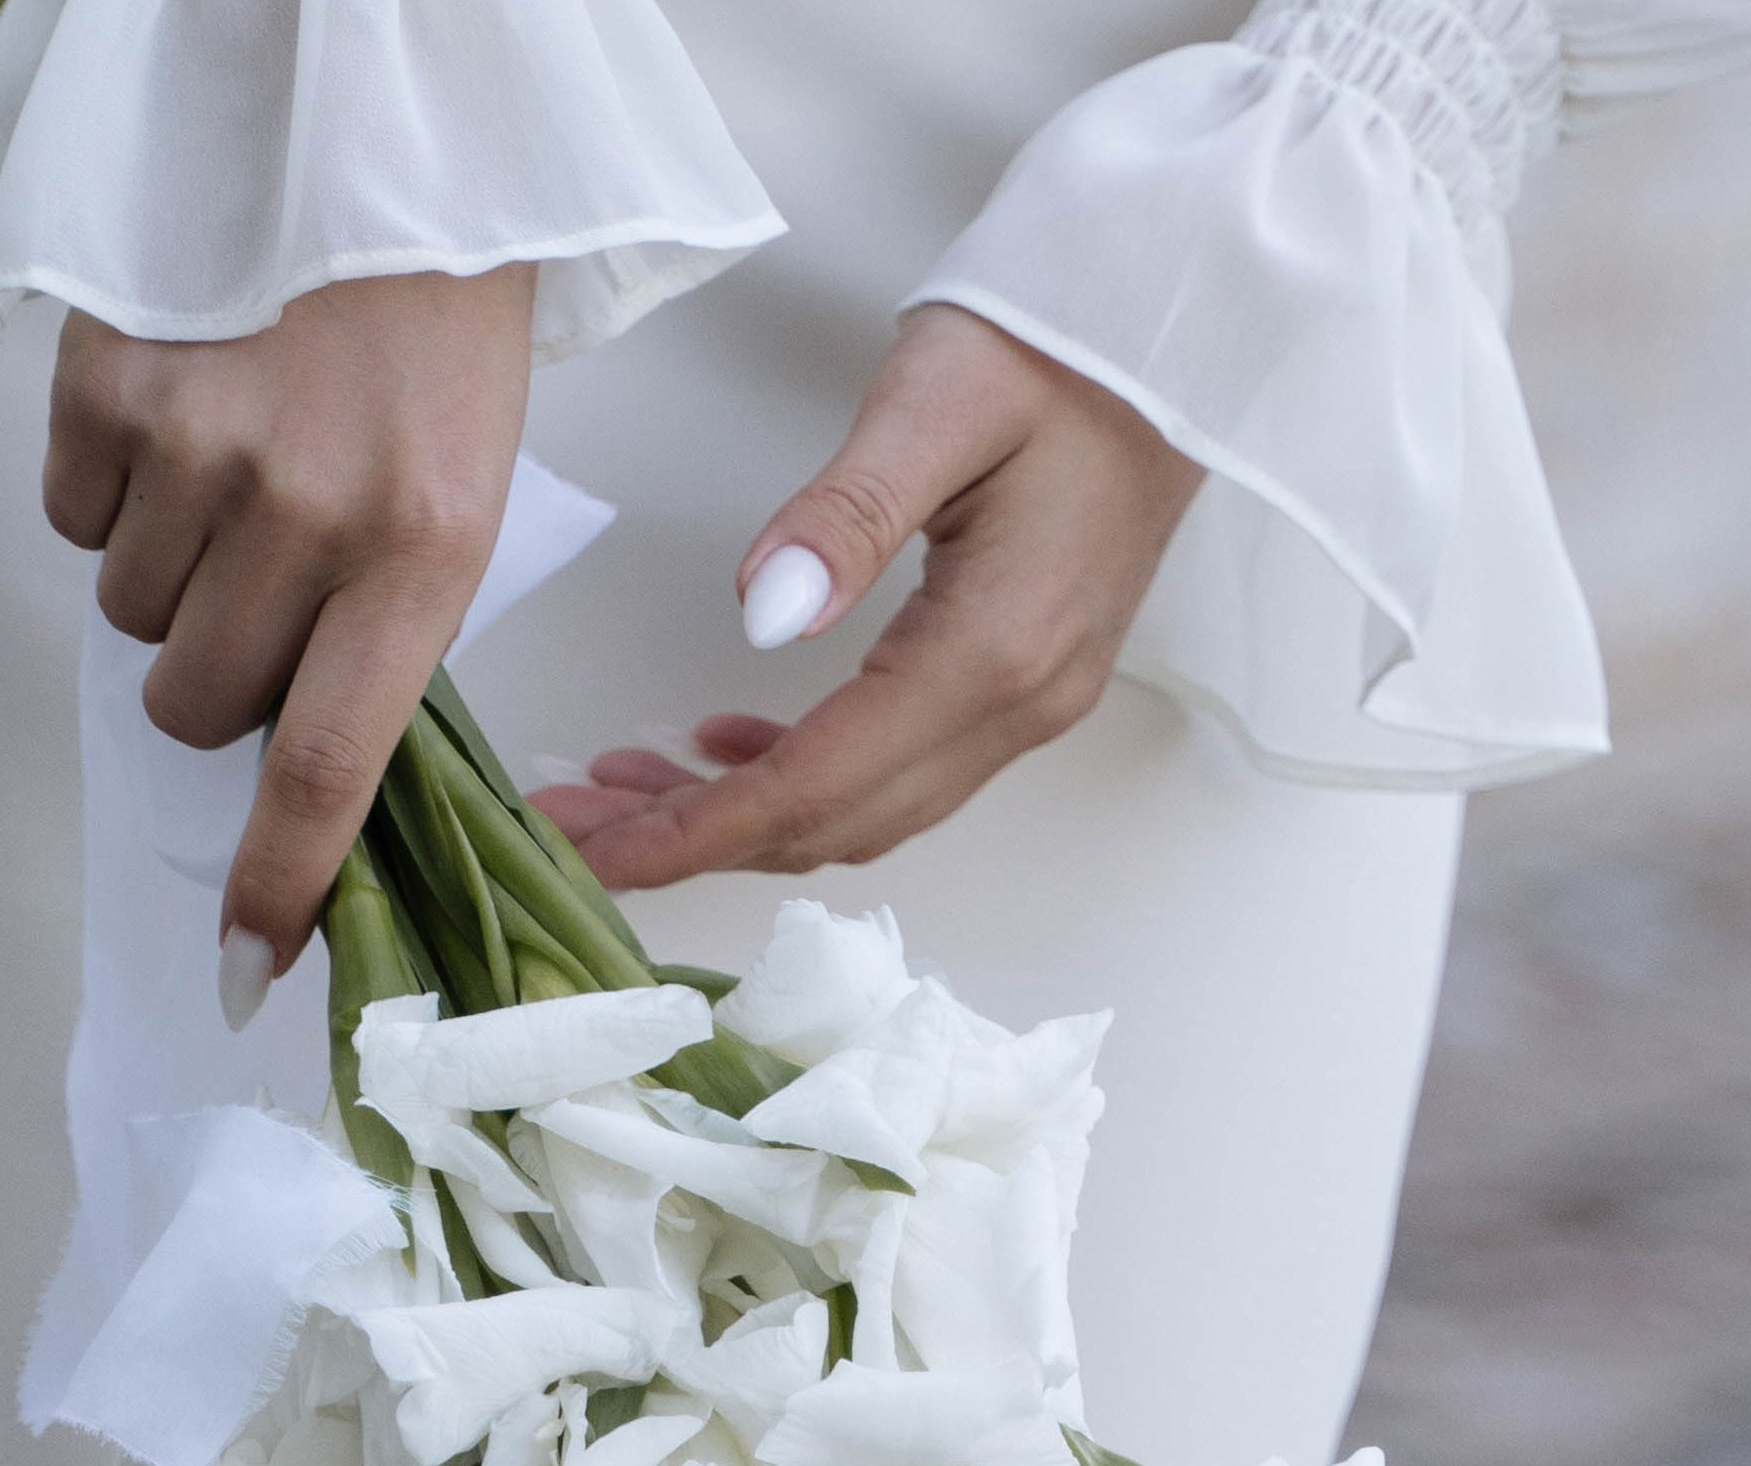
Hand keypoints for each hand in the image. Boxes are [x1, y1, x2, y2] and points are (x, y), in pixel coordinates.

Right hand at [45, 268, 535, 996]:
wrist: (390, 158)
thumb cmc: (436, 347)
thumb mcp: (456, 508)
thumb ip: (382, 642)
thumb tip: (301, 792)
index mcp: (422, 558)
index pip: (325, 770)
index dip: (276, 884)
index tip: (245, 966)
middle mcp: (307, 512)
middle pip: (195, 703)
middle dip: (217, 675)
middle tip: (268, 586)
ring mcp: (201, 444)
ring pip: (130, 616)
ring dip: (170, 578)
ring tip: (238, 480)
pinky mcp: (115, 376)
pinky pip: (75, 515)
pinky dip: (114, 493)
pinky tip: (186, 423)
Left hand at [535, 307, 1200, 888]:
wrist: (1174, 330)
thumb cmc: (1057, 341)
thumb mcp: (935, 398)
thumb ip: (844, 515)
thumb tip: (761, 612)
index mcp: (992, 651)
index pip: (819, 781)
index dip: (697, 829)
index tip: (593, 851)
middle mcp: (1019, 706)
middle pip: (836, 824)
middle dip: (698, 840)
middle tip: (576, 827)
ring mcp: (1029, 707)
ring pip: (864, 812)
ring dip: (744, 816)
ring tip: (628, 789)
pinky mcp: (1023, 685)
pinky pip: (898, 772)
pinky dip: (804, 779)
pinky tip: (727, 746)